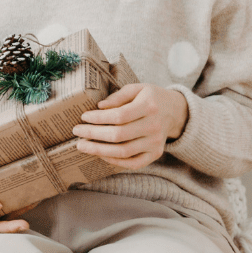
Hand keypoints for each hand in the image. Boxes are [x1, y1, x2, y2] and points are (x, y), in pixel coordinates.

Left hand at [72, 83, 188, 169]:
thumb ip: (118, 96)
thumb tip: (100, 107)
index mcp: (149, 106)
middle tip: (76, 131)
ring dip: (99, 150)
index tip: (83, 117)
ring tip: (82, 146)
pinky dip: (114, 161)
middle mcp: (154, 126)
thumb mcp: (137, 88)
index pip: (119, 116)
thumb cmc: (151, 98)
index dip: (99, 118)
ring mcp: (156, 143)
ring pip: (123, 152)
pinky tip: (100, 155)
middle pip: (119, 135)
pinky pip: (133, 163)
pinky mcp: (156, 154)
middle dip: (93, 134)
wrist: (175, 112)